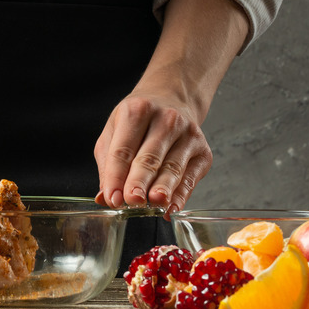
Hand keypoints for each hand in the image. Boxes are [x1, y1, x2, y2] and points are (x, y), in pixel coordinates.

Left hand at [94, 91, 211, 219]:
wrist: (172, 100)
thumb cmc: (138, 120)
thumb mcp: (114, 131)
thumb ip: (108, 164)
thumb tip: (104, 197)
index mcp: (137, 111)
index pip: (123, 150)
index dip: (116, 176)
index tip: (112, 198)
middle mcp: (166, 119)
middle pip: (149, 157)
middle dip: (139, 181)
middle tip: (132, 200)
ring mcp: (188, 134)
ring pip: (172, 167)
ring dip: (162, 188)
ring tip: (153, 203)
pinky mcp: (203, 151)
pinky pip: (190, 177)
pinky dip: (181, 195)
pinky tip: (170, 208)